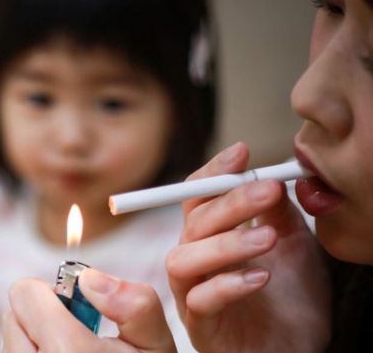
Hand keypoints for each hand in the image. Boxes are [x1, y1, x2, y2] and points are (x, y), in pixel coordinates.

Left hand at [3, 268, 176, 351]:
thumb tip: (89, 278)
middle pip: (13, 315)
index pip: (24, 293)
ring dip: (38, 342)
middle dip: (43, 318)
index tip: (82, 309)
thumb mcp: (156, 346)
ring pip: (12, 342)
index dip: (55, 293)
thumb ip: (132, 303)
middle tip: (79, 337)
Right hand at [167, 142, 330, 351]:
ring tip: (267, 238)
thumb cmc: (293, 295)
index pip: (198, 197)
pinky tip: (261, 278)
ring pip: (185, 259)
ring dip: (225, 244)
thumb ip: (276, 211)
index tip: (242, 152)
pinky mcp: (202, 328)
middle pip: (193, 223)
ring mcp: (192, 294)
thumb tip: (269, 174)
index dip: (214, 172)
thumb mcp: (292, 243)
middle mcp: (194, 261)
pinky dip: (228, 285)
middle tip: (268, 190)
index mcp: (210, 237)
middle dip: (229, 202)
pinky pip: (200, 301)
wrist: (301, 346)